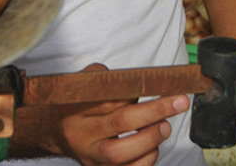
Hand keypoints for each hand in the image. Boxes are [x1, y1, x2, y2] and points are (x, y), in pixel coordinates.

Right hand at [54, 63, 190, 165]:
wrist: (57, 132)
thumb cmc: (77, 105)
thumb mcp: (83, 84)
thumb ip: (105, 79)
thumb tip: (139, 80)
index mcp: (75, 108)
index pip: (108, 97)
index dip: (137, 91)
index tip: (161, 83)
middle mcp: (81, 135)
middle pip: (119, 123)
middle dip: (153, 111)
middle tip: (178, 102)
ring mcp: (91, 157)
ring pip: (119, 154)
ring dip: (149, 138)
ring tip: (165, 126)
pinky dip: (146, 159)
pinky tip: (154, 146)